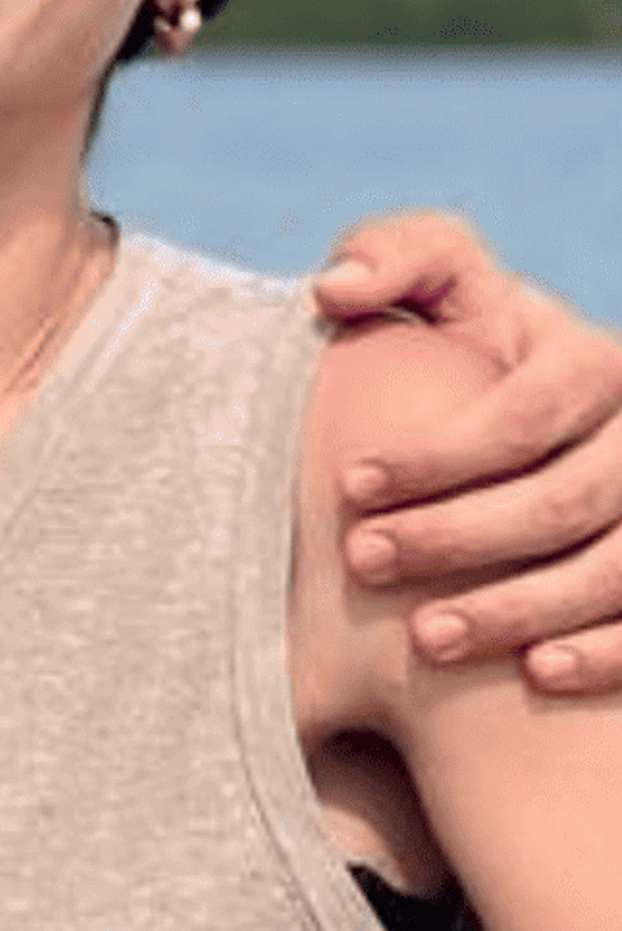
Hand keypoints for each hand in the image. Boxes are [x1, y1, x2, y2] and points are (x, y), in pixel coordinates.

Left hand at [315, 209, 621, 690]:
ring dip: (518, 609)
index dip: (437, 454)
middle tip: (365, 563)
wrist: (541, 438)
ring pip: (612, 569)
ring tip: (427, 638)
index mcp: (592, 362)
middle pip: (564, 499)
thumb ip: (394, 258)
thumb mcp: (451, 295)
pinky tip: (536, 672)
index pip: (524, 413)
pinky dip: (603, 652)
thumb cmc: (475, 362)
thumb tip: (337, 288)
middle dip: (456, 536)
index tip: (349, 487)